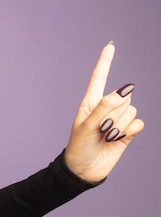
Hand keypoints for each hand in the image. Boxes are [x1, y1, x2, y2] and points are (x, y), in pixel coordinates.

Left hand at [65, 42, 144, 182]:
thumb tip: (125, 90)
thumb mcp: (87, 126)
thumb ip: (105, 107)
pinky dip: (128, 132)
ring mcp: (118, 119)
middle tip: (99, 130)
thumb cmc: (78, 148)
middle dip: (112, 115)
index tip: (110, 45)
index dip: (105, 61)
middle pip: (123, 98)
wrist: (83, 170)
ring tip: (105, 136)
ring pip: (131, 111)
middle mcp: (106, 108)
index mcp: (90, 103)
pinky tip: (117, 139)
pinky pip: (138, 123)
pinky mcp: (127, 131)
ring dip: (119, 126)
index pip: (99, 77)